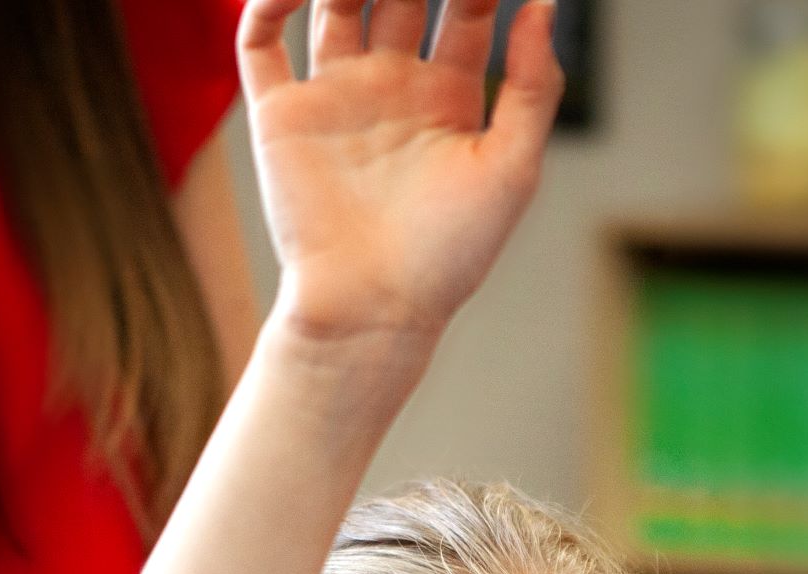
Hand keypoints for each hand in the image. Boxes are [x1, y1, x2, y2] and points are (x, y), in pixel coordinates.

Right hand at [238, 0, 563, 347]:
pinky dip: (268, 1)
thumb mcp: (513, 170)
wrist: (372, 310)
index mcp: (450, 97)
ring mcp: (335, 96)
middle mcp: (391, 86)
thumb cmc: (449, 255)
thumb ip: (533, 87)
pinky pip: (261, 42)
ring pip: (334, 1)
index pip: (467, 9)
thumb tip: (546, 5)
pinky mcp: (281, 115)